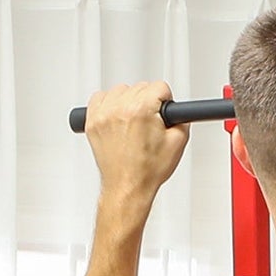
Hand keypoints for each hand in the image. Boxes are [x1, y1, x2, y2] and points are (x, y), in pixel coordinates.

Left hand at [82, 81, 189, 207]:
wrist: (127, 187)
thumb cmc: (147, 171)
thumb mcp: (177, 143)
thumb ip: (182, 118)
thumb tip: (178, 109)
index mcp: (141, 110)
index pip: (159, 87)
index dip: (165, 101)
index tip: (162, 113)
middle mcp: (120, 108)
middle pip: (140, 87)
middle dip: (147, 103)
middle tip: (148, 125)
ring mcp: (103, 114)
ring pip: (121, 90)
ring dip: (128, 102)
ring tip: (133, 123)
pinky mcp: (92, 121)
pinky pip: (100, 98)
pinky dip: (109, 105)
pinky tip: (117, 118)